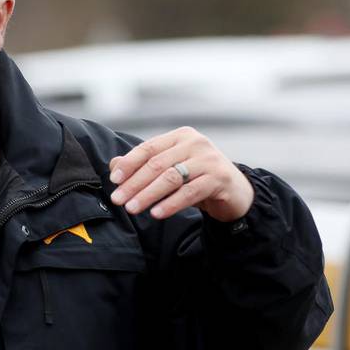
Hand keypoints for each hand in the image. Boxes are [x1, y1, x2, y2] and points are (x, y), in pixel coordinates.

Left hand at [108, 126, 254, 221]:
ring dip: (148, 195)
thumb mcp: (170, 169)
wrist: (235, 192)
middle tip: (118, 200)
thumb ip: (143, 165)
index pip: (148, 148)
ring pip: (171, 178)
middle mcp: (196, 143)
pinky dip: (170, 204)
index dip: (129, 164)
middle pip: (157, 164)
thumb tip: (113, 165)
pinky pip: (189, 193)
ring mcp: (209, 160)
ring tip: (132, 208)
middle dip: (134, 183)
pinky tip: (156, 214)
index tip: (114, 181)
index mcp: (181, 136)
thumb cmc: (197, 178)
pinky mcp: (220, 178)